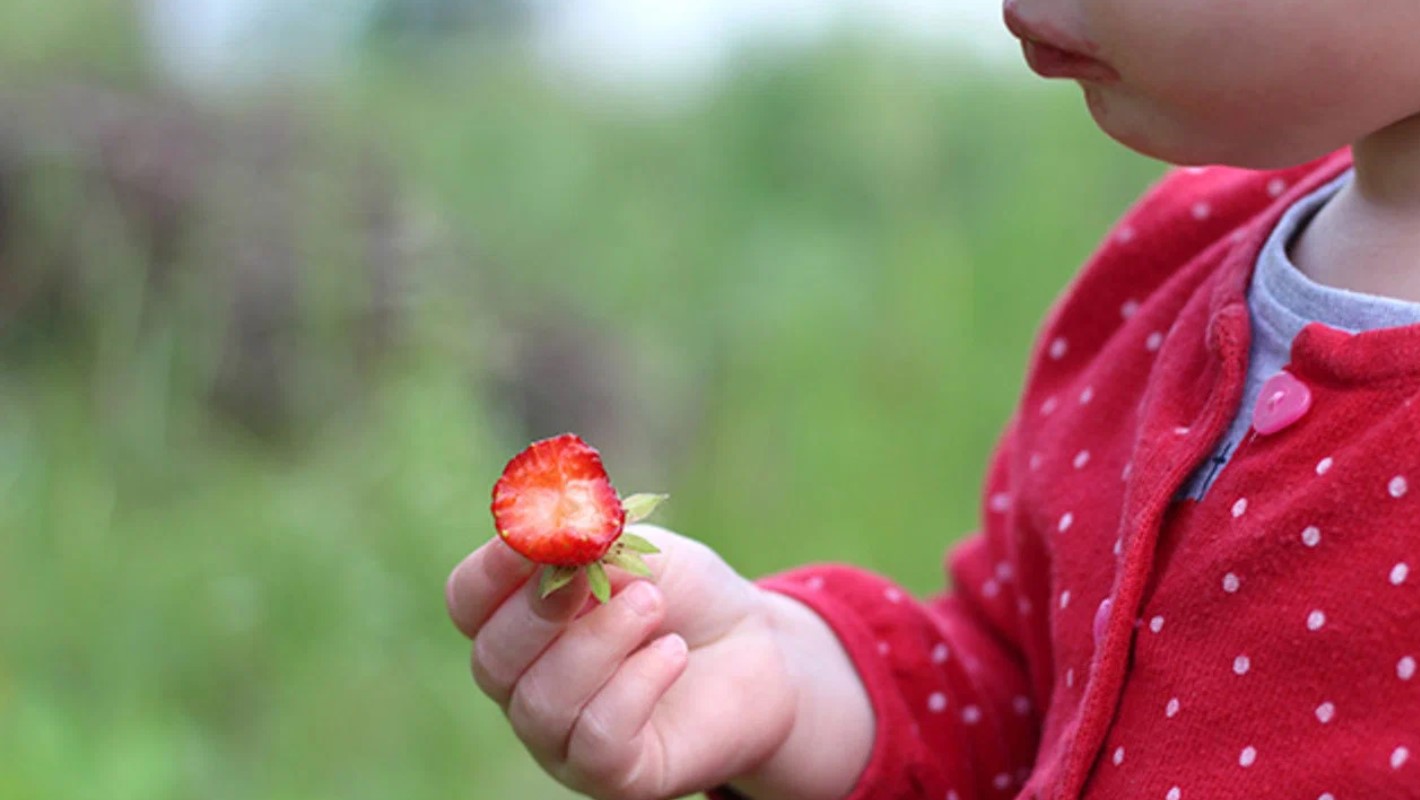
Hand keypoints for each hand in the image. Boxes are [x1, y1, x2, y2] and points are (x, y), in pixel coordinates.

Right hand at [444, 525, 872, 799]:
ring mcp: (562, 735)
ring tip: (654, 605)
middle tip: (587, 575)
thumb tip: (552, 529)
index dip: (491, 569)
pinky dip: (635, 686)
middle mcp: (526, 683)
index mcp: (519, 619)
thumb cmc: (684, 597)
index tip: (532, 535)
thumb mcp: (641, 551)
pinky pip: (596, 738)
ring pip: (544, 701)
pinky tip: (672, 654)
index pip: (468, 601)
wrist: (755, 650)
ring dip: (601, 642)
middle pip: (493, 658)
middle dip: (539, 611)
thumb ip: (594, 542)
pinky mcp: (612, 773)